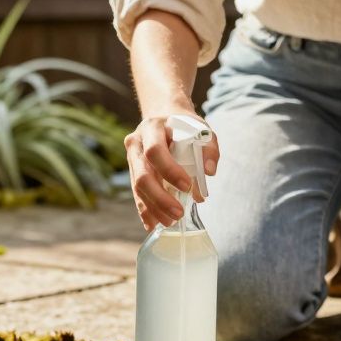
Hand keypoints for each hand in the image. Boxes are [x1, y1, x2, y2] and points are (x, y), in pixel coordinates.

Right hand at [123, 114, 218, 229]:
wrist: (164, 117)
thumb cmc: (184, 125)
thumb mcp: (201, 129)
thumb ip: (209, 148)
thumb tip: (208, 172)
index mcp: (152, 128)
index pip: (155, 152)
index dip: (170, 171)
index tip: (187, 186)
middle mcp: (136, 143)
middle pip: (142, 175)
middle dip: (160, 198)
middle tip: (178, 214)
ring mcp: (131, 158)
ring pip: (137, 188)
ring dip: (153, 208)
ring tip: (170, 222)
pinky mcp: (132, 171)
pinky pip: (136, 194)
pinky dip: (145, 210)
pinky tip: (153, 224)